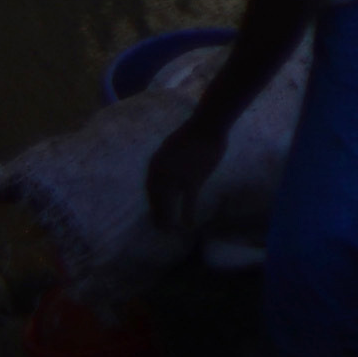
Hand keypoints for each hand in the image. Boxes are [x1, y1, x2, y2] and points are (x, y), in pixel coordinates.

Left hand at [146, 113, 228, 234]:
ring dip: (167, 219)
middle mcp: (161, 174)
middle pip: (156, 199)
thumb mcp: (172, 147)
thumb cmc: (193, 133)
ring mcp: (176, 178)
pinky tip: (189, 225)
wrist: (207, 126)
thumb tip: (169, 174)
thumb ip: (168, 162)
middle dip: (157, 214)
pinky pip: (188, 202)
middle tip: (159, 227)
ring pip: (169, 204)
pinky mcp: (192, 180)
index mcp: (155, 165)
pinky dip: (188, 215)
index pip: (150, 189)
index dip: (153, 202)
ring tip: (168, 230)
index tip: (156, 211)